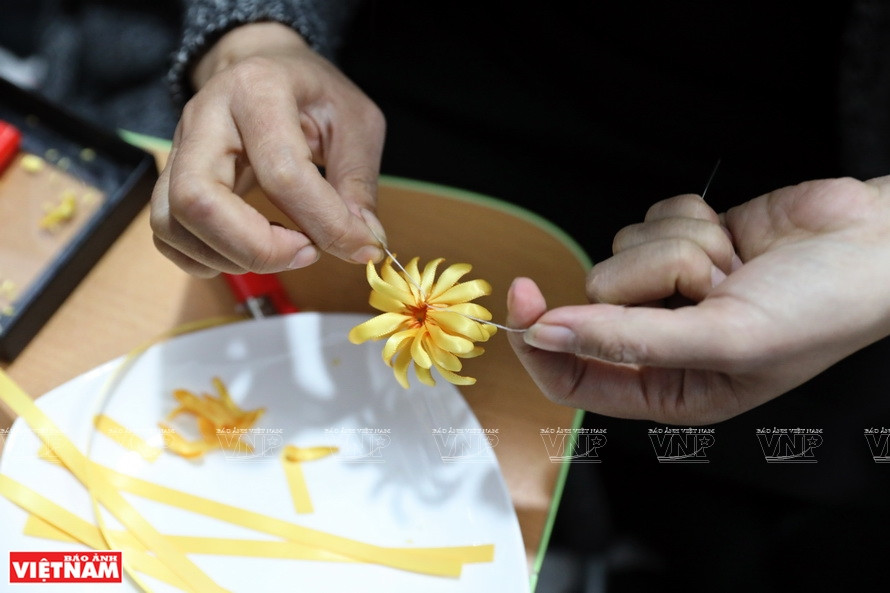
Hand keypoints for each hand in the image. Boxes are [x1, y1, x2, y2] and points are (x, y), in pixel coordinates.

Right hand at [151, 22, 385, 276]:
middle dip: (256, 247)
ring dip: (230, 258)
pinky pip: (167, 234)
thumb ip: (358, 183)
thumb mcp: (357, 123)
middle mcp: (205, 117)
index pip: (282, 172)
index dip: (324, 222)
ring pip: (172, 222)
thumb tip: (362, 242)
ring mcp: (180, 149)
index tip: (358, 245)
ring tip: (281, 252)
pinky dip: (204, 260)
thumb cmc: (314, 95)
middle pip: (198, 199)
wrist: (265, 68)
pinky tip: (247, 254)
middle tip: (306, 253)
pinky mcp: (171, 179)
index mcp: (259, 91)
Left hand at [507, 176, 889, 423]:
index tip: (523, 301)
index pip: (574, 379)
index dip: (540, 343)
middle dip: (654, 279)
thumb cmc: (819, 309)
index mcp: (669, 389)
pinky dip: (690, 218)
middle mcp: (661, 343)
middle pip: (596, 299)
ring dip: (682, 246)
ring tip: (735, 265)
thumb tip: (545, 334)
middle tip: (714, 285)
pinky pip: (646, 217)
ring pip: (620, 251)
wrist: (874, 242)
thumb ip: (628, 341)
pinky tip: (733, 237)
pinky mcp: (680, 242)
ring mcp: (669, 290)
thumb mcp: (724, 339)